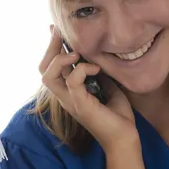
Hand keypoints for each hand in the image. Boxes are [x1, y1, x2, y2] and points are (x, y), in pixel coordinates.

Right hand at [38, 26, 138, 151]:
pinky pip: (72, 81)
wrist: (125, 138)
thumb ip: (97, 73)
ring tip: (76, 52)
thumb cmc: (117, 115)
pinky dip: (82, 69)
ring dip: (60, 59)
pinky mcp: (80, 105)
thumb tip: (96, 55)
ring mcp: (70, 101)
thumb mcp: (107, 86)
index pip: (49, 68)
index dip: (50, 48)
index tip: (56, 29)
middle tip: (61, 32)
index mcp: (69, 91)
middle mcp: (65, 96)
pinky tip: (95, 67)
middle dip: (51, 48)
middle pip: (43, 70)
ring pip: (48, 76)